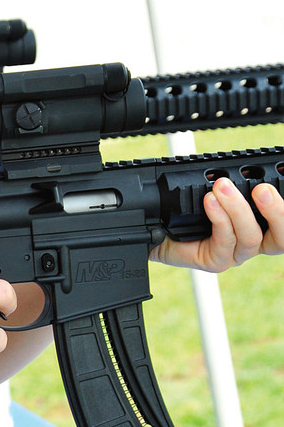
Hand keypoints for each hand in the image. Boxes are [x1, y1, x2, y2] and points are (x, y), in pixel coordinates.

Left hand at [149, 178, 283, 269]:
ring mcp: (236, 253)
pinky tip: (210, 202)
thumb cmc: (188, 208)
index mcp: (261, 223)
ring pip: (251, 236)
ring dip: (238, 209)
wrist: (154, 230)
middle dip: (277, 211)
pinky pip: (225, 241)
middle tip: (263, 188)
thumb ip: (235, 182)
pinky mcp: (217, 261)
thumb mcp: (217, 189)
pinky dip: (219, 219)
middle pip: (282, 237)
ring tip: (222, 188)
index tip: (281, 180)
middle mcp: (253, 239)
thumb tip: (242, 165)